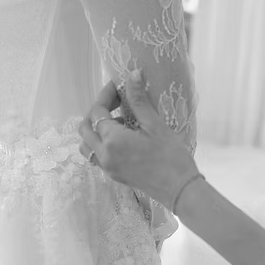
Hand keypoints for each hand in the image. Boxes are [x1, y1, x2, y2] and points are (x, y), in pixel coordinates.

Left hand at [79, 71, 199, 212]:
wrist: (180, 190)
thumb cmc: (172, 157)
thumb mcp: (155, 125)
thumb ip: (139, 100)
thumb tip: (132, 74)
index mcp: (112, 140)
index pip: (98, 111)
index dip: (106, 95)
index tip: (119, 86)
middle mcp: (104, 155)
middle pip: (85, 127)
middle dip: (97, 111)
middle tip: (117, 102)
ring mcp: (107, 167)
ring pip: (86, 143)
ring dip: (95, 129)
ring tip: (119, 121)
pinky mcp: (113, 175)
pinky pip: (96, 156)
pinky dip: (101, 143)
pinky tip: (123, 137)